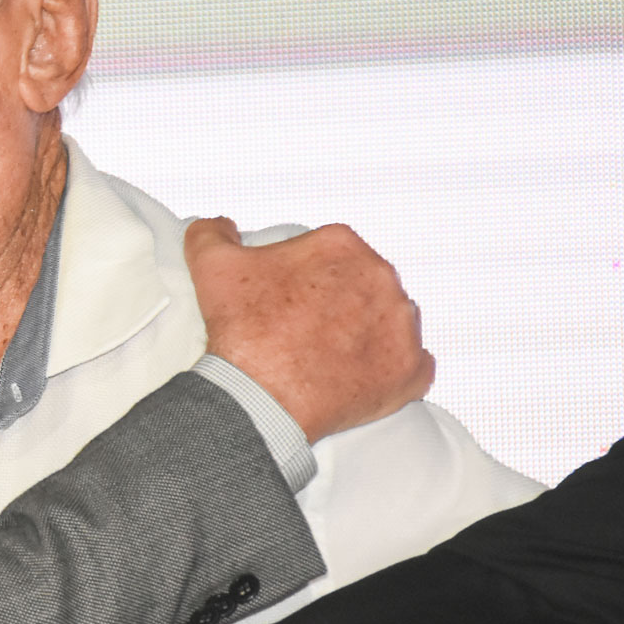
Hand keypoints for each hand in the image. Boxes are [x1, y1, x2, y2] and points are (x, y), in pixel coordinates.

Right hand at [187, 218, 432, 441]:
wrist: (261, 397)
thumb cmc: (244, 331)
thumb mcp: (211, 265)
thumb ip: (214, 232)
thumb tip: (221, 226)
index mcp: (341, 246)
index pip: (330, 252)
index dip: (306, 273)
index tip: (289, 295)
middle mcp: (381, 278)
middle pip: (363, 283)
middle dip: (339, 299)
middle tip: (305, 325)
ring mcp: (401, 325)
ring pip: (388, 319)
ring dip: (367, 330)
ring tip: (329, 351)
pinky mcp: (410, 370)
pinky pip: (412, 363)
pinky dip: (390, 368)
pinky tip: (361, 373)